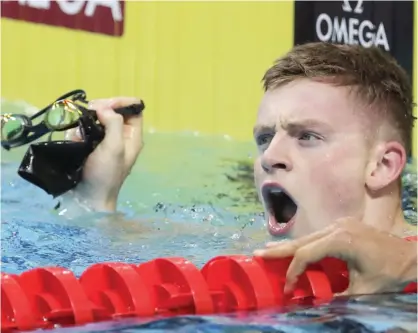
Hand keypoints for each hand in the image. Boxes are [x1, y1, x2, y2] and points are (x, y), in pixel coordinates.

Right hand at [64, 97, 143, 211]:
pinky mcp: (91, 148)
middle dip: (99, 109)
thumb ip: (114, 124)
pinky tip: (74, 138)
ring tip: (79, 129)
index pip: (134, 110)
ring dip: (86, 121)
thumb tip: (105, 107)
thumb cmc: (105, 174)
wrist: (89, 198)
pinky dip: (79, 131)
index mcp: (133, 137)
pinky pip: (85, 131)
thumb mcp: (115, 147)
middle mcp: (121, 137)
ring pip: (97, 120)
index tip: (104, 104)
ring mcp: (105, 143)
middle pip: (114, 112)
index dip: (121, 103)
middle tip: (87, 112)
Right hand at [253, 217, 416, 295]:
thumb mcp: (363, 290)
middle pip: (301, 240)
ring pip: (308, 236)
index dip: (293, 272)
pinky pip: (318, 236)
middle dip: (279, 249)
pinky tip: (294, 249)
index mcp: (340, 240)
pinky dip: (304, 244)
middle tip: (258, 254)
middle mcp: (337, 227)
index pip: (306, 254)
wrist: (411, 256)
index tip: (288, 289)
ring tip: (269, 250)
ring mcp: (340, 224)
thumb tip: (316, 305)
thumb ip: (337, 296)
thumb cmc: (389, 273)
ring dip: (290, 246)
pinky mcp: (344, 226)